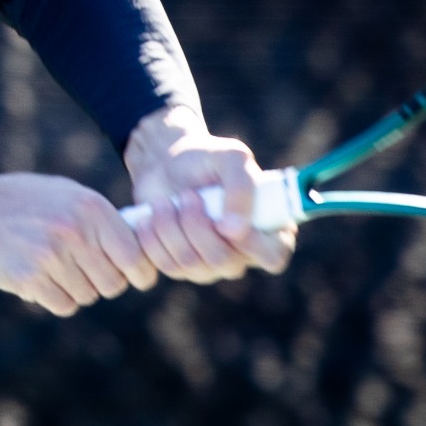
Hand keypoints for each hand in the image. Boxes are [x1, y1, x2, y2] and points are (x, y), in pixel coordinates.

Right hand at [0, 172, 159, 316]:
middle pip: (113, 283)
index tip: (137, 279)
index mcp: (91, 206)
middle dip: (102, 283)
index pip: (135, 255)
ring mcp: (52, 255)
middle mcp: (75, 230)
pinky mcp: (30, 277)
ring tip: (51, 265)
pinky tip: (38, 278)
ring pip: (87, 296)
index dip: (140, 273)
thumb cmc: (22, 203)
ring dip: (75, 289)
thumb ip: (100, 219)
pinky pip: (64, 305)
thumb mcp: (65, 194)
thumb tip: (140, 249)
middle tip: (81, 270)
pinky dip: (55, 298)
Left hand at [123, 106, 295, 282]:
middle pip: (225, 262)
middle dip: (198, 226)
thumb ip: (242, 187)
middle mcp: (243, 252)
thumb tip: (234, 231)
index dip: (254, 246)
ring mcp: (213, 265)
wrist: (166, 164)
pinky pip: (168, 267)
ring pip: (192, 265)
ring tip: (164, 202)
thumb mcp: (230, 157)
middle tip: (187, 195)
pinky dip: (153, 239)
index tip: (227, 221)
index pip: (274, 257)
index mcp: (267, 226)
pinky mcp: (183, 268)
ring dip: (171, 228)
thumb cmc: (206, 158)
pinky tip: (150, 217)